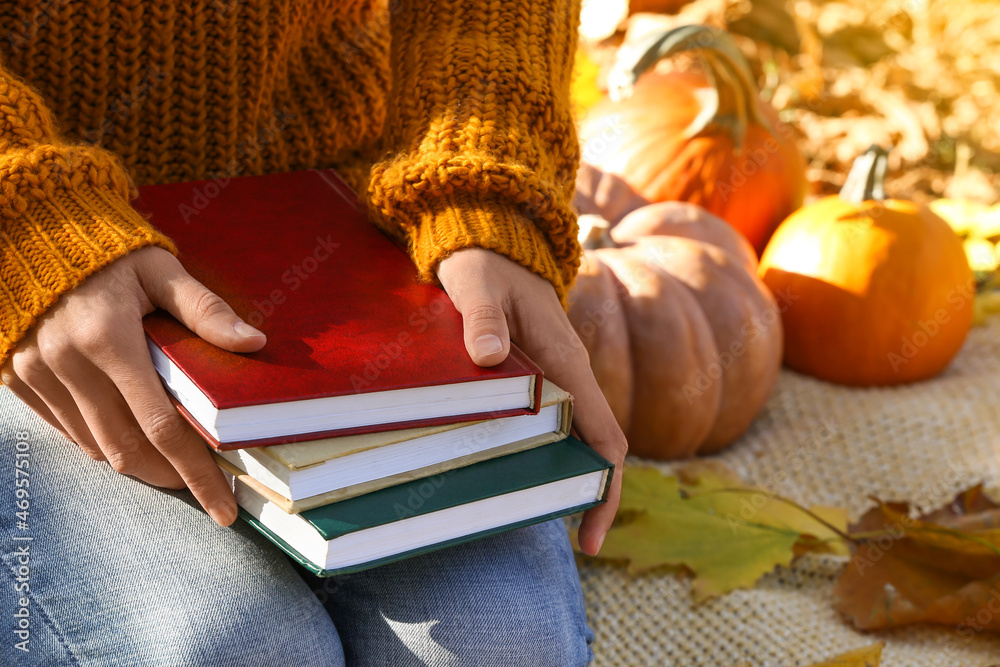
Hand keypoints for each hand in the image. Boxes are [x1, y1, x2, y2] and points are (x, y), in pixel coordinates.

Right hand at [1, 247, 265, 525]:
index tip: (224, 507)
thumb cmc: (109, 249)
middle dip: (172, 478)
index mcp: (109, 339)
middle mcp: (67, 364)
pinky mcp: (16, 377)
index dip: (196, 473)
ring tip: (177, 467)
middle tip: (207, 490)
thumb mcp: (161, 269)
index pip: (163, 427)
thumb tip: (255, 344)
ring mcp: (36, 374)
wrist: (31, 227)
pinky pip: (66, 431)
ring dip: (140, 466)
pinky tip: (132, 440)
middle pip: (129, 449)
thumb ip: (205, 311)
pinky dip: (103, 445)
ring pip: (96, 447)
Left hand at [437, 247, 626, 555]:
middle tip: (581, 545)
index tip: (594, 527)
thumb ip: (481, 318)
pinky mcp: (539, 376)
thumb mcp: (477, 284)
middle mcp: (571, 373)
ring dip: (571, 478)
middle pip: (598, 444)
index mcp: (566, 358)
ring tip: (546, 520)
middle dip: (595, 493)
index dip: (606, 482)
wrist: (492, 240)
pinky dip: (548, 457)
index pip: (603, 431)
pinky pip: (553, 424)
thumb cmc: (485, 263)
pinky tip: (520, 478)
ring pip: (576, 438)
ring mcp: (557, 376)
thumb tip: (489, 357)